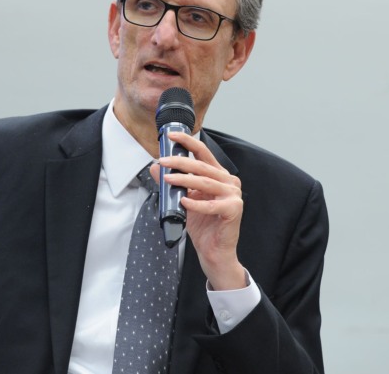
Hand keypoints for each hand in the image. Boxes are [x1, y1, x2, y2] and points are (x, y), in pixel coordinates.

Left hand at [150, 132, 246, 290]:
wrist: (214, 251)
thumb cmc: (203, 226)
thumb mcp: (183, 200)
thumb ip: (172, 184)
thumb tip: (155, 167)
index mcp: (219, 175)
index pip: (203, 153)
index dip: (188, 142)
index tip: (171, 136)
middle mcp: (229, 181)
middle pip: (202, 166)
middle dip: (180, 161)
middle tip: (163, 161)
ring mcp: (233, 195)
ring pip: (205, 182)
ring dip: (184, 180)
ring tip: (167, 179)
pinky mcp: (234, 210)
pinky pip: (211, 205)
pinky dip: (196, 204)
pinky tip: (183, 202)